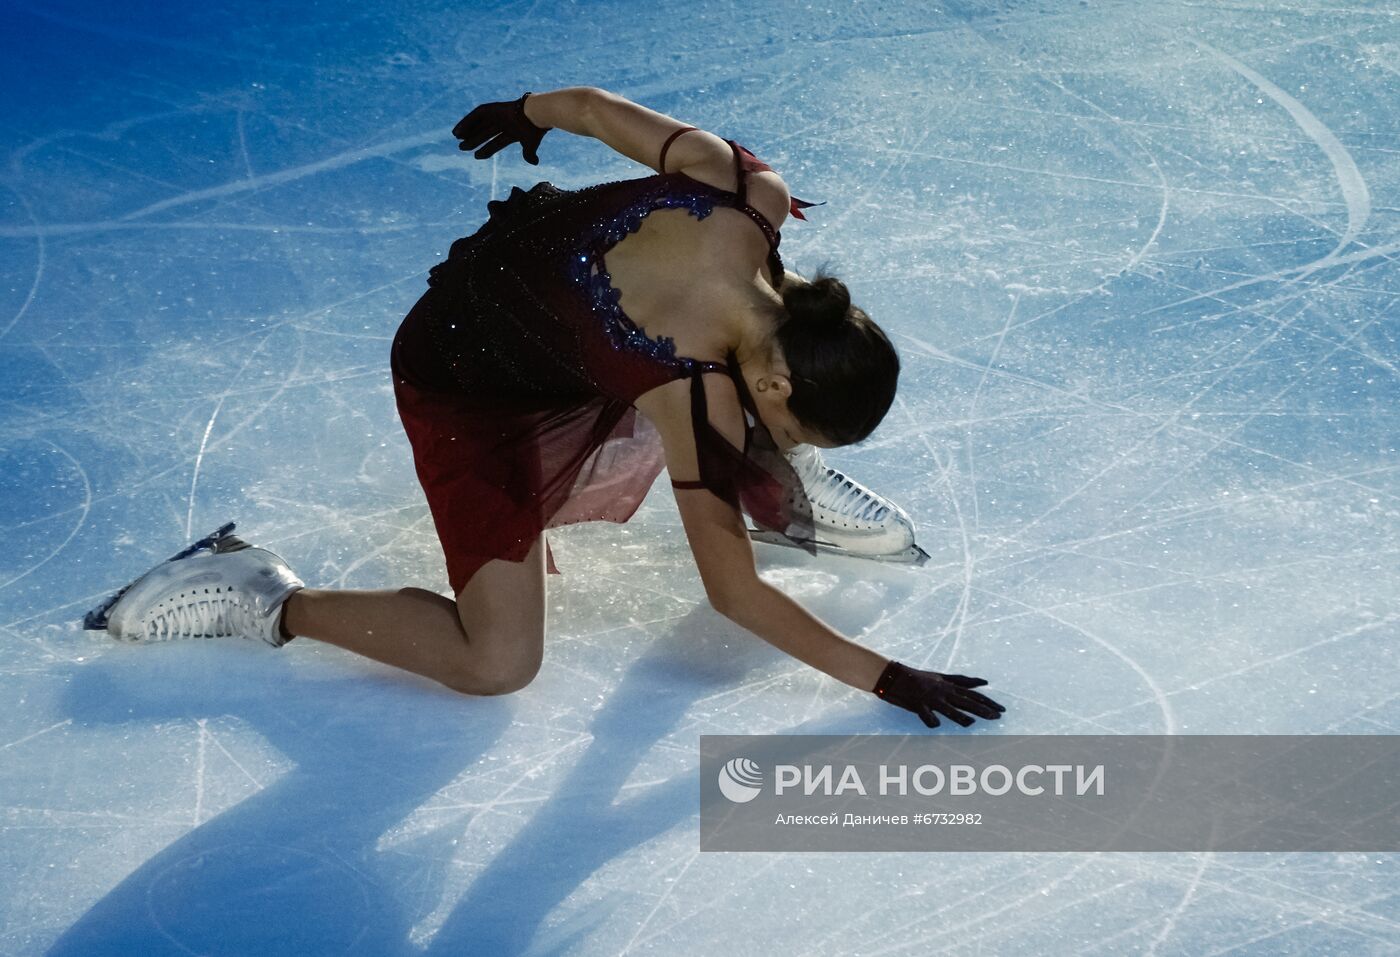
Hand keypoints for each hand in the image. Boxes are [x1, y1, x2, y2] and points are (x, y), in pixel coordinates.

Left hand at [452, 93, 550, 164]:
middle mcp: (503, 123)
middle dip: (473, 140)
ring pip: (479, 123)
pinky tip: (458, 130)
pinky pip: (476, 115)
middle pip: (484, 133)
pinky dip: (466, 122)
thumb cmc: (535, 129)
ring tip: (456, 138)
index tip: (476, 156)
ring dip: (467, 130)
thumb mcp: (530, 143)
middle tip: (461, 148)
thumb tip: (535, 163)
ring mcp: (497, 114)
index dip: (486, 149)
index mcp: (512, 132)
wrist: (535, 114)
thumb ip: (529, 153)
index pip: (496, 142)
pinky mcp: (492, 108)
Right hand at [872, 660, 1004, 728]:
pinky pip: (926, 715)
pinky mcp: (918, 705)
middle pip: (966, 702)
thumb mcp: (943, 677)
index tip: (1002, 709)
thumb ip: (964, 680)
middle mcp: (943, 692)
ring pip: (948, 709)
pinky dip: (931, 720)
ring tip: (971, 723)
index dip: (988, 702)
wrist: (893, 676)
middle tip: (998, 716)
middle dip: (983, 709)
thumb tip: (985, 681)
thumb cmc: (919, 677)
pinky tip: (936, 725)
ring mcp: (931, 699)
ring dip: (960, 716)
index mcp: (949, 686)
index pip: (974, 695)